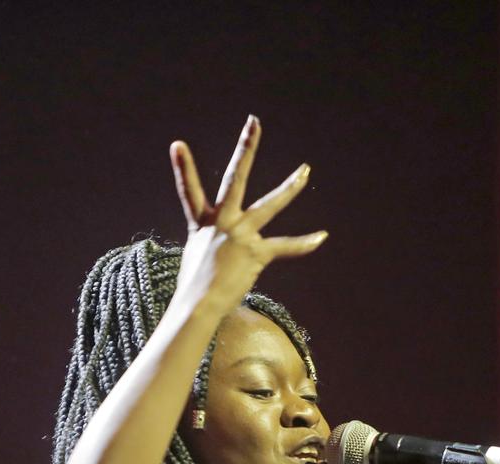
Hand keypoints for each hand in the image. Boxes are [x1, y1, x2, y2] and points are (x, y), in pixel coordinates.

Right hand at [169, 115, 326, 317]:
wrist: (198, 305)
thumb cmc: (194, 291)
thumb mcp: (196, 260)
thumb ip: (209, 249)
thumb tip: (215, 255)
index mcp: (203, 224)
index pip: (189, 191)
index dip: (183, 168)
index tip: (178, 145)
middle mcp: (222, 222)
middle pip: (235, 177)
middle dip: (245, 148)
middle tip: (254, 122)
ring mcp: (240, 234)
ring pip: (269, 204)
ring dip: (290, 187)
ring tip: (305, 171)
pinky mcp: (256, 253)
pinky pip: (285, 247)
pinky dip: (304, 244)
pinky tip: (322, 236)